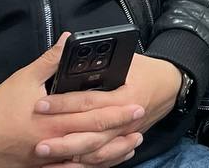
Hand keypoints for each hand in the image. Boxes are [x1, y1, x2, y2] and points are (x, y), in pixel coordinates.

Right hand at [0, 35, 145, 167]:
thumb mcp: (24, 79)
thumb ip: (50, 60)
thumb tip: (68, 39)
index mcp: (52, 118)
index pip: (90, 112)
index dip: (115, 109)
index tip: (135, 103)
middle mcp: (54, 140)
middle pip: (94, 135)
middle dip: (120, 127)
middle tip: (140, 119)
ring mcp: (49, 159)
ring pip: (87, 158)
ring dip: (112, 150)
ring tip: (133, 142)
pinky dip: (92, 165)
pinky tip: (106, 160)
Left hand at [35, 53, 182, 160]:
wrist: (171, 87)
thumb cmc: (148, 72)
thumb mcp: (129, 60)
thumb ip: (102, 62)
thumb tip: (72, 52)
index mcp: (124, 96)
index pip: (88, 102)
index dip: (64, 104)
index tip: (41, 105)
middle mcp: (125, 121)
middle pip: (90, 135)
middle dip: (62, 141)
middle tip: (38, 144)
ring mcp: (125, 136)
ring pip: (95, 152)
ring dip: (70, 157)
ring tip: (47, 157)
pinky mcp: (122, 144)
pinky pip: (102, 161)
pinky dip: (83, 166)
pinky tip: (64, 165)